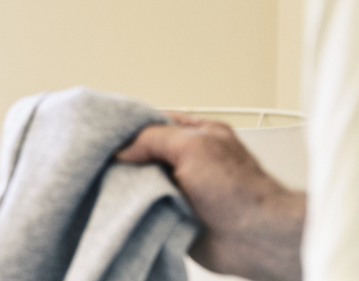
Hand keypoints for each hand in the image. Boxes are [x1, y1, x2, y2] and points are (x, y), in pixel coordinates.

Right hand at [116, 113, 304, 280]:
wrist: (255, 237)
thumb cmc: (240, 190)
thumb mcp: (193, 146)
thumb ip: (154, 138)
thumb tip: (124, 148)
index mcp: (198, 134)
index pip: (155, 122)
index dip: (130, 127)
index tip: (106, 135)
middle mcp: (189, 160)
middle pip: (145, 154)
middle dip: (126, 161)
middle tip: (103, 164)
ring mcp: (183, 189)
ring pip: (143, 184)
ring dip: (130, 189)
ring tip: (113, 188)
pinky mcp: (177, 215)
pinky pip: (147, 211)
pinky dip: (137, 212)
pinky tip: (127, 210)